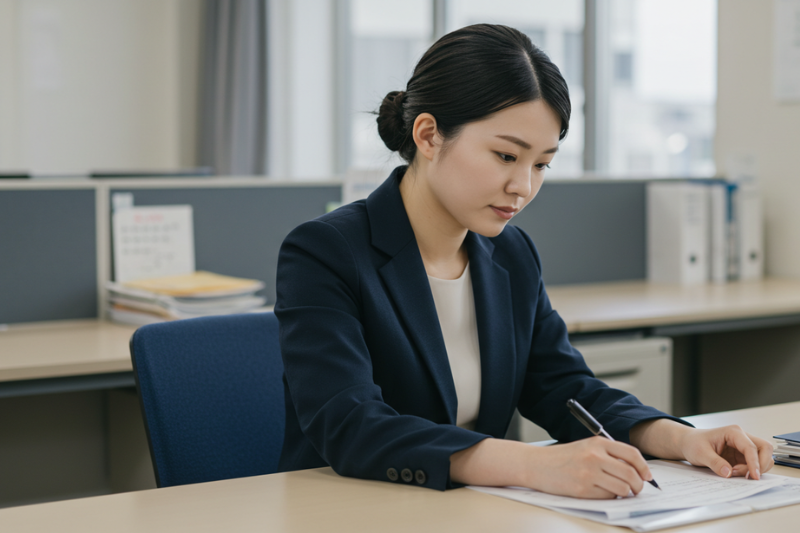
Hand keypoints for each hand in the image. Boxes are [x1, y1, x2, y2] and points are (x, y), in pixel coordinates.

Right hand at [527, 437, 652, 498]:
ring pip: (622, 489)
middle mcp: (595, 456)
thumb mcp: (585, 447)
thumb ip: (607, 454)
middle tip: (637, 489)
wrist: (536, 464)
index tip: (647, 476)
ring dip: (625, 494)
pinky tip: (601, 493)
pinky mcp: (582, 489)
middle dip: (638, 485)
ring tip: (619, 492)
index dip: (644, 467)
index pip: (632, 454)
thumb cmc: (562, 458)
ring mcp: (589, 473)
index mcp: (597, 443)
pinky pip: (608, 497)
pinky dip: (609, 498)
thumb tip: (634, 470)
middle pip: (631, 474)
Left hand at [678, 425, 773, 479]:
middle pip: (765, 449)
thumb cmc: (694, 443)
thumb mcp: (700, 453)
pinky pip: (755, 464)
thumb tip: (729, 473)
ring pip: (764, 457)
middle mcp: (742, 437)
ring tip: (735, 473)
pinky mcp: (743, 456)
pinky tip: (736, 473)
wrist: (688, 443)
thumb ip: (715, 463)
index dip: (755, 463)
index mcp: (733, 432)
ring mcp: (744, 447)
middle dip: (761, 464)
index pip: (751, 447)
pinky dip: (751, 471)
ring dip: (755, 468)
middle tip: (746, 476)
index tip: (754, 476)